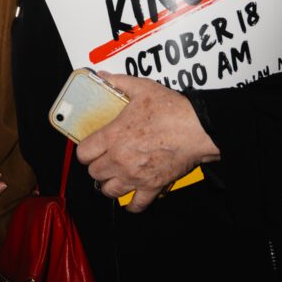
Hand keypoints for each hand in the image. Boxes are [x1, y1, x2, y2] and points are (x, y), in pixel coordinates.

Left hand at [76, 72, 219, 212]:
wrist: (198, 129)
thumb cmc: (171, 110)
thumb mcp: (142, 88)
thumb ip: (118, 82)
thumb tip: (103, 76)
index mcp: (113, 136)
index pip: (83, 153)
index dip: (85, 151)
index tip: (91, 147)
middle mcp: (119, 159)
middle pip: (94, 173)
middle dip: (97, 166)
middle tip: (105, 158)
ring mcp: (135, 176)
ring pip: (109, 191)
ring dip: (110, 183)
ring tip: (115, 175)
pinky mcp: (152, 187)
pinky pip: (135, 205)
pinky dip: (132, 203)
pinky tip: (132, 195)